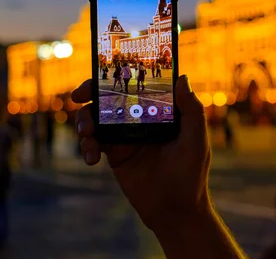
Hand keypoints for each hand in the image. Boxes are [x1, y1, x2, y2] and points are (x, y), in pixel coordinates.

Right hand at [71, 75, 210, 231]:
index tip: (106, 66)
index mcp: (161, 110)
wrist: (174, 210)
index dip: (123, 72)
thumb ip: (191, 109)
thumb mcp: (196, 139)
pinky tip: (91, 158)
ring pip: (97, 117)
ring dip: (84, 120)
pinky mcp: (115, 154)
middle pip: (112, 96)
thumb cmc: (191, 173)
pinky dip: (87, 146)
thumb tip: (181, 77)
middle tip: (79, 94)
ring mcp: (127, 135)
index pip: (140, 83)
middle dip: (91, 90)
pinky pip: (94, 142)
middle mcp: (142, 118)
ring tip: (85, 133)